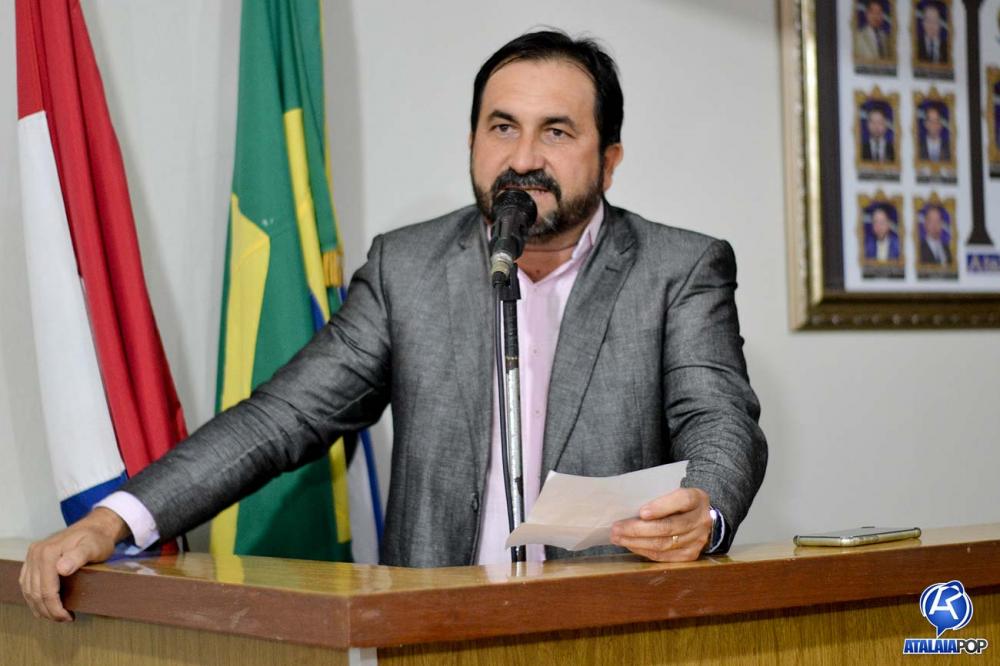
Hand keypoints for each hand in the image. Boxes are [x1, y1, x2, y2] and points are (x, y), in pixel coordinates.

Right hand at [19, 507, 128, 621]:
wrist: (94, 527)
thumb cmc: (96, 539)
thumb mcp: (93, 546)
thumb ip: (78, 556)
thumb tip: (61, 569)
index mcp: (47, 552)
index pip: (46, 589)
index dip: (55, 608)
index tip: (68, 617)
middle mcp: (35, 553)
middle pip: (35, 592)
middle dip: (48, 611)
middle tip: (64, 620)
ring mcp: (32, 556)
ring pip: (28, 590)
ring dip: (38, 607)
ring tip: (55, 616)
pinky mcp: (32, 560)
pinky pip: (27, 583)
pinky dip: (32, 598)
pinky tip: (42, 606)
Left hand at [610, 487, 712, 561]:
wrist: (701, 517)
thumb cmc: (679, 502)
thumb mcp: (674, 491)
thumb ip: (658, 496)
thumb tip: (626, 506)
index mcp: (697, 498)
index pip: (681, 500)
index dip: (661, 507)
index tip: (641, 512)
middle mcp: (701, 520)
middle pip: (668, 527)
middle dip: (638, 529)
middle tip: (616, 528)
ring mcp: (698, 540)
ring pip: (664, 544)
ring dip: (636, 542)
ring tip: (618, 538)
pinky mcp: (691, 555)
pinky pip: (664, 556)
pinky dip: (644, 551)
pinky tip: (631, 545)